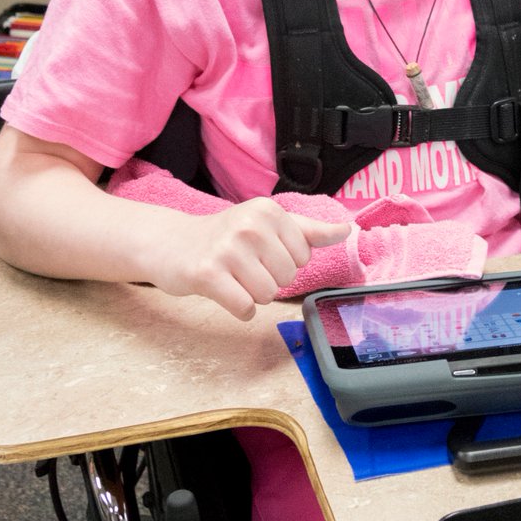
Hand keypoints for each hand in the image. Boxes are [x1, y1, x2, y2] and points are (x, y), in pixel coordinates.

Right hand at [148, 198, 350, 320]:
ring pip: (267, 295)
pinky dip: (239, 309)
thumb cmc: (227, 236)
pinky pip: (244, 308)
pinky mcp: (207, 274)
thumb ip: (309, 230)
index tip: (261, 252)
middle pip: (286, 277)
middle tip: (243, 265)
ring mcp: (227, 249)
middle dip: (268, 279)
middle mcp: (249, 225)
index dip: (284, 261)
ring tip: (233, 277)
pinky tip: (226, 293)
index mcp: (268, 210)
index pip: (303, 256)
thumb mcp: (268, 225)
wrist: (172, 244)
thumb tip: (348, 230)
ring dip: (252, 294)